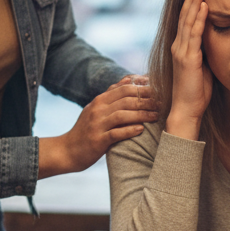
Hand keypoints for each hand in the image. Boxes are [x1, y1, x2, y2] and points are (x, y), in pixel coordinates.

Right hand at [42, 76, 159, 175]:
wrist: (67, 151)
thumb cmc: (87, 129)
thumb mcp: (96, 108)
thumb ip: (112, 95)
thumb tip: (130, 79)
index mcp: (100, 100)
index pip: (124, 88)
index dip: (143, 88)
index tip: (159, 90)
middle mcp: (97, 110)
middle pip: (126, 100)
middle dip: (146, 100)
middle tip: (162, 103)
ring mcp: (97, 125)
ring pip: (122, 115)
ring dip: (142, 114)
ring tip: (156, 116)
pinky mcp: (97, 140)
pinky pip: (115, 133)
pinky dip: (129, 130)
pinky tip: (141, 130)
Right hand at [166, 0, 212, 139]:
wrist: (187, 109)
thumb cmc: (197, 92)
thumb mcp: (203, 67)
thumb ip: (205, 52)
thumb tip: (216, 41)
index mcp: (182, 47)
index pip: (187, 19)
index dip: (192, 2)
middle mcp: (179, 45)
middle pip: (185, 14)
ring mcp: (181, 51)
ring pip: (188, 20)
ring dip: (195, 1)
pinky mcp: (188, 58)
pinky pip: (194, 34)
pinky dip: (199, 18)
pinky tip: (204, 6)